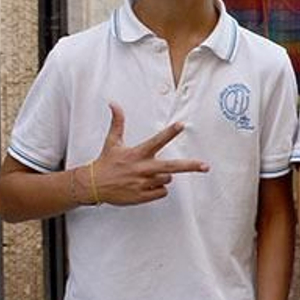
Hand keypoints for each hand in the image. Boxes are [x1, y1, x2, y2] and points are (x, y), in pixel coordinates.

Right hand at [90, 103, 208, 204]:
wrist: (94, 185)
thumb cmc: (106, 162)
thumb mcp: (112, 142)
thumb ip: (118, 122)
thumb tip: (113, 103)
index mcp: (137, 154)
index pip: (157, 140)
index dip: (170, 132)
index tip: (181, 125)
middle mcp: (143, 168)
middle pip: (172, 167)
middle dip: (190, 166)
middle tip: (205, 166)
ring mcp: (144, 184)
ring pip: (167, 179)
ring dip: (162, 177)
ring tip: (145, 175)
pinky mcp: (143, 196)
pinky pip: (162, 192)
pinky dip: (157, 189)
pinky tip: (144, 185)